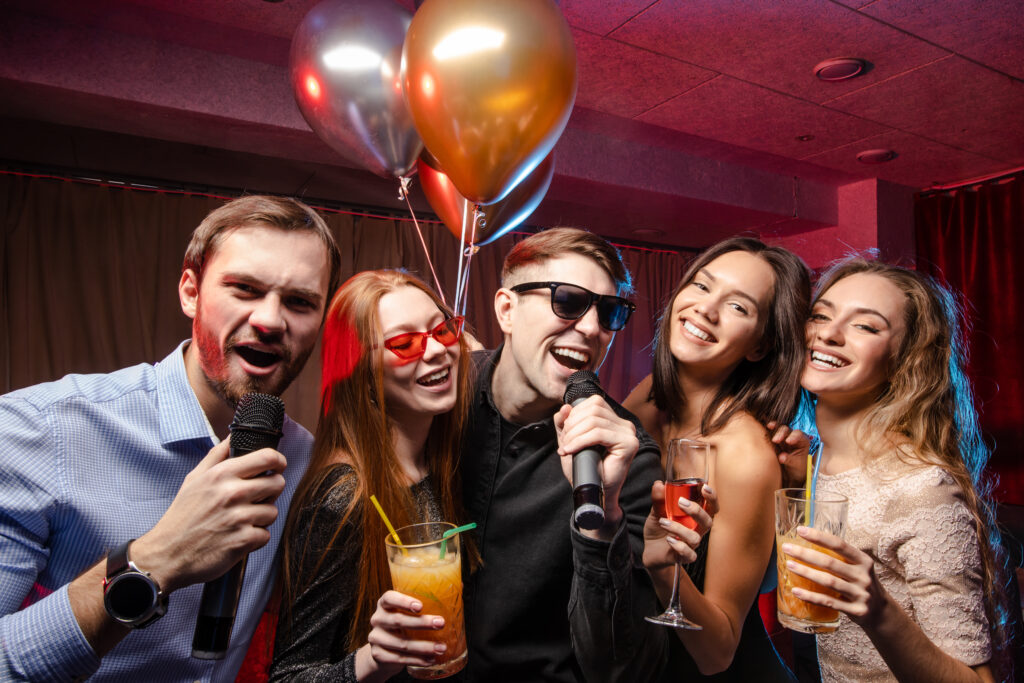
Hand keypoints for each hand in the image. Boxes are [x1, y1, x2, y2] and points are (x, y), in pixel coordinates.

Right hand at [130, 440, 287, 592]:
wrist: (167, 554)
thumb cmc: (182, 516)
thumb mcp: (194, 479)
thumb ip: (217, 455)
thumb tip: (233, 435)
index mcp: (221, 474)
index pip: (267, 457)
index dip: (278, 461)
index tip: (277, 467)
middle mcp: (231, 493)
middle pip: (277, 483)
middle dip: (271, 491)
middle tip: (256, 498)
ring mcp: (238, 518)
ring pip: (273, 511)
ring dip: (261, 518)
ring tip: (242, 520)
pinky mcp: (242, 541)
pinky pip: (265, 535)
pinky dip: (255, 538)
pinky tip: (238, 536)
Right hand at [354, 590, 446, 679]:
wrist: (384, 649)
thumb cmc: (403, 624)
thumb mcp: (410, 611)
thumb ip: (428, 599)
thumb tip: (460, 585)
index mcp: (385, 604)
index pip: (389, 598)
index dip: (403, 601)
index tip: (420, 606)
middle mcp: (378, 619)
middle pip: (398, 620)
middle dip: (422, 623)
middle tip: (441, 623)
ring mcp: (376, 638)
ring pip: (401, 643)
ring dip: (423, 646)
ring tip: (441, 647)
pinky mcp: (379, 655)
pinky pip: (399, 659)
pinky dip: (417, 660)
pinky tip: (430, 659)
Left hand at [554, 395, 639, 519]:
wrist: (593, 492)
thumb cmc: (585, 468)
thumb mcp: (569, 440)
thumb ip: (565, 423)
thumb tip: (565, 407)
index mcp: (613, 420)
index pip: (594, 402)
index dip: (575, 414)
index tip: (566, 433)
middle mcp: (624, 424)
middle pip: (593, 409)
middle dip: (573, 425)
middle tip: (565, 443)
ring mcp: (628, 433)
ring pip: (594, 421)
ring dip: (574, 435)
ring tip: (567, 448)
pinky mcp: (629, 444)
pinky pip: (599, 434)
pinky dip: (580, 441)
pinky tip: (571, 450)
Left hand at [643, 481, 715, 568]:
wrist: (650, 550)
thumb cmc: (659, 528)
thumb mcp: (657, 511)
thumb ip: (659, 499)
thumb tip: (659, 485)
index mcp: (694, 517)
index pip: (711, 507)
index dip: (712, 498)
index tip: (704, 488)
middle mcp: (696, 530)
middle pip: (708, 522)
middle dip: (697, 511)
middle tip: (681, 502)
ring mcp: (691, 544)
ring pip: (695, 538)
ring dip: (679, 528)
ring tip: (663, 522)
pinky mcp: (683, 557)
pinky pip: (689, 555)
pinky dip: (680, 547)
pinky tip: (669, 539)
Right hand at [767, 421, 809, 486]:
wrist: (791, 472)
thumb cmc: (797, 467)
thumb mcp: (796, 465)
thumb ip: (789, 459)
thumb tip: (781, 457)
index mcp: (802, 441)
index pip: (798, 434)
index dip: (793, 436)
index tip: (788, 442)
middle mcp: (792, 436)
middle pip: (786, 430)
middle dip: (781, 433)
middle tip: (775, 440)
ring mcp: (782, 437)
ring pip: (777, 429)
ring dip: (773, 429)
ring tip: (768, 428)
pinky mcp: (774, 439)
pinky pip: (770, 433)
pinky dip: (767, 430)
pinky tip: (764, 429)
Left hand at [781, 526, 887, 628]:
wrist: (881, 611)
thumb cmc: (861, 583)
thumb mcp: (858, 567)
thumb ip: (840, 557)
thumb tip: (808, 541)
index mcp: (864, 561)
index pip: (840, 545)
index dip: (819, 537)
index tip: (800, 530)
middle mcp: (864, 576)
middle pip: (831, 563)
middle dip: (806, 554)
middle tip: (786, 548)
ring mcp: (861, 594)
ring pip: (829, 582)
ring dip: (806, 573)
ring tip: (789, 565)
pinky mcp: (856, 611)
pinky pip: (829, 602)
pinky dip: (811, 597)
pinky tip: (796, 591)